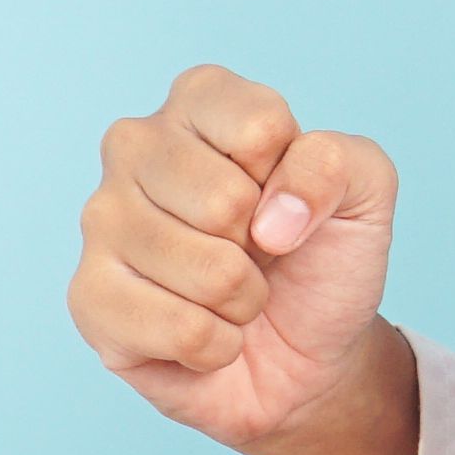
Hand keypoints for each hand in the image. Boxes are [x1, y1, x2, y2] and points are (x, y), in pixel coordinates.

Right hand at [71, 66, 413, 454]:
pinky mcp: (89, 297)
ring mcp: (102, 220)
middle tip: (256, 254)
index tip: (286, 198)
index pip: (258, 126)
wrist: (305, 355)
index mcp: (198, 100)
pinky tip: (204, 333)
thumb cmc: (321, 257)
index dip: (296, 179)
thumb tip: (272, 219)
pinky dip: (217, 345)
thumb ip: (337, 166)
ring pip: (206, 270)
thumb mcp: (365, 192)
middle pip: (224, 200)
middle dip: (263, 246)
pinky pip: (181, 329)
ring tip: (231, 293)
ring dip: (243, 300)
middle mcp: (135, 146)